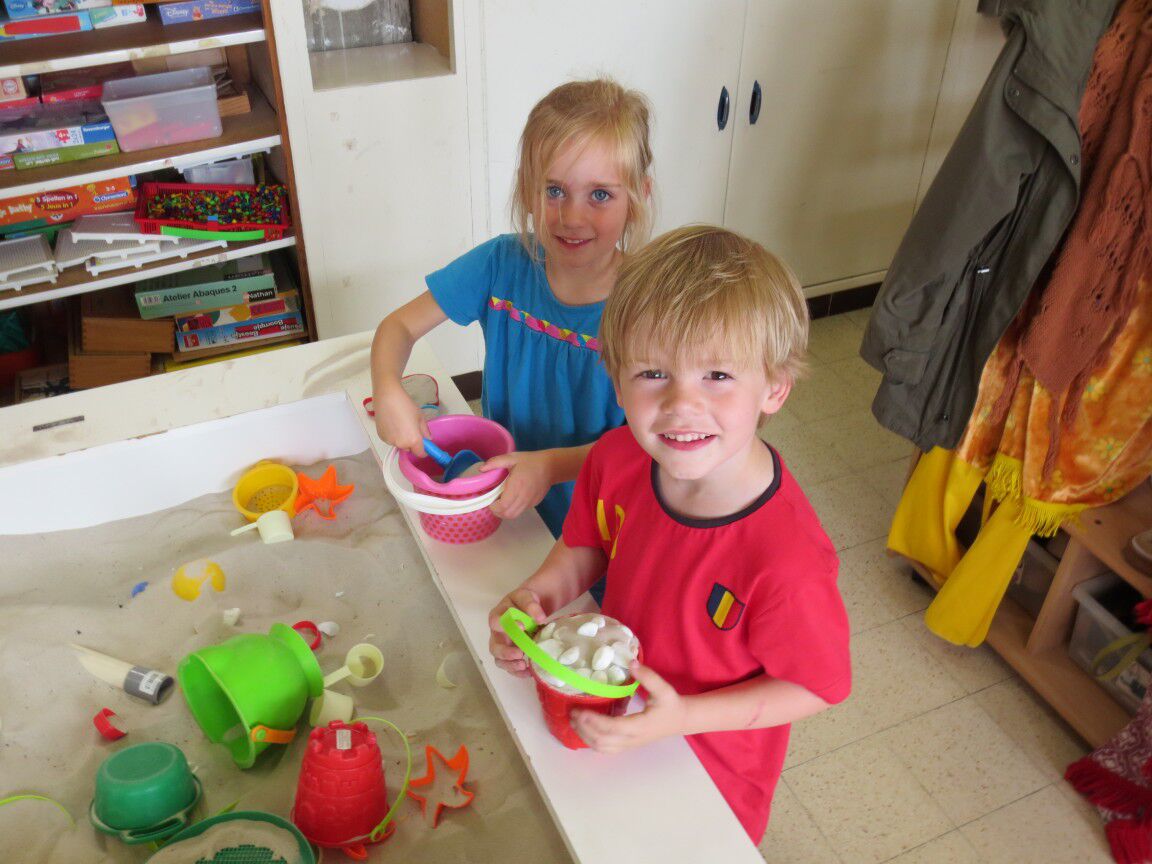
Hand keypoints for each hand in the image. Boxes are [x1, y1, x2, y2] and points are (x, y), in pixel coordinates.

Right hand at [373, 384, 429, 455]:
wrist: (387, 397)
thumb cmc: (406, 405)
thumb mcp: (420, 417)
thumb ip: (425, 431)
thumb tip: (428, 439)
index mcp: (413, 440)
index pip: (420, 453)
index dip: (424, 449)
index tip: (424, 443)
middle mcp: (401, 444)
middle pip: (409, 449)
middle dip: (412, 443)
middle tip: (411, 429)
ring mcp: (389, 441)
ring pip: (399, 444)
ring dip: (402, 439)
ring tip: (400, 424)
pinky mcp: (381, 437)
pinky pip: (391, 440)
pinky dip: (393, 436)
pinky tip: (392, 424)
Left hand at [484, 450, 554, 519]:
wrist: (551, 466)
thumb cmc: (530, 461)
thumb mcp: (512, 458)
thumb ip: (495, 462)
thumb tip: (481, 469)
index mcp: (517, 486)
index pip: (503, 506)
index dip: (494, 507)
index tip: (491, 500)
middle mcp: (523, 497)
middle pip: (507, 514)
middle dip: (497, 511)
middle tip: (494, 502)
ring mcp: (529, 502)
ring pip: (513, 515)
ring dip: (505, 512)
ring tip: (502, 502)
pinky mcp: (534, 504)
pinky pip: (520, 511)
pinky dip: (513, 509)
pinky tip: (512, 499)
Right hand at [487, 587, 547, 676]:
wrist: (528, 606)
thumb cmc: (523, 601)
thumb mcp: (526, 596)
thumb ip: (531, 604)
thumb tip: (539, 617)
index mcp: (497, 616)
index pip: (496, 622)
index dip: (506, 625)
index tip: (522, 626)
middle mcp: (497, 633)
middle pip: (494, 647)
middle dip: (506, 653)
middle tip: (520, 654)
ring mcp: (503, 646)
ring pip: (499, 660)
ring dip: (510, 665)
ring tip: (523, 665)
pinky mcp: (510, 654)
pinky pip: (510, 667)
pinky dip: (518, 672)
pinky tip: (529, 672)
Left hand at [571, 663, 688, 752]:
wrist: (680, 721)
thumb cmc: (671, 705)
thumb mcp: (663, 689)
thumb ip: (648, 677)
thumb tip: (630, 662)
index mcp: (641, 725)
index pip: (614, 727)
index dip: (595, 721)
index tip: (581, 710)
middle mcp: (632, 738)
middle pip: (603, 741)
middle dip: (585, 728)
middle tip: (572, 712)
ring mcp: (629, 744)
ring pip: (602, 748)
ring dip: (585, 736)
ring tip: (574, 721)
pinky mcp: (626, 745)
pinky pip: (606, 749)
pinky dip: (592, 741)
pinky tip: (584, 729)